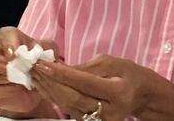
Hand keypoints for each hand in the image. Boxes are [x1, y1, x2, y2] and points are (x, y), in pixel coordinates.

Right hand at [0, 27, 59, 114]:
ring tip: (11, 81)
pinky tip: (10, 90)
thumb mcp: (47, 54)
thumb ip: (46, 50)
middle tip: (7, 70)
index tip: (14, 56)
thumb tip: (40, 53)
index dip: (8, 43)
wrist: (34, 87)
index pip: (4, 34)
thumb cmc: (37, 65)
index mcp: (8, 37)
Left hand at [31, 54, 167, 120]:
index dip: (62, 74)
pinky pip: (69, 111)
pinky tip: (43, 86)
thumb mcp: (110, 62)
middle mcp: (110, 110)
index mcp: (118, 91)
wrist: (140, 95)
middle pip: (73, 98)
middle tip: (32, 67)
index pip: (84, 83)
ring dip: (48, 90)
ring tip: (34, 75)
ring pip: (68, 106)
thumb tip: (59, 68)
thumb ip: (84, 67)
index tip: (43, 63)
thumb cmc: (126, 73)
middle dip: (50, 82)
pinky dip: (54, 98)